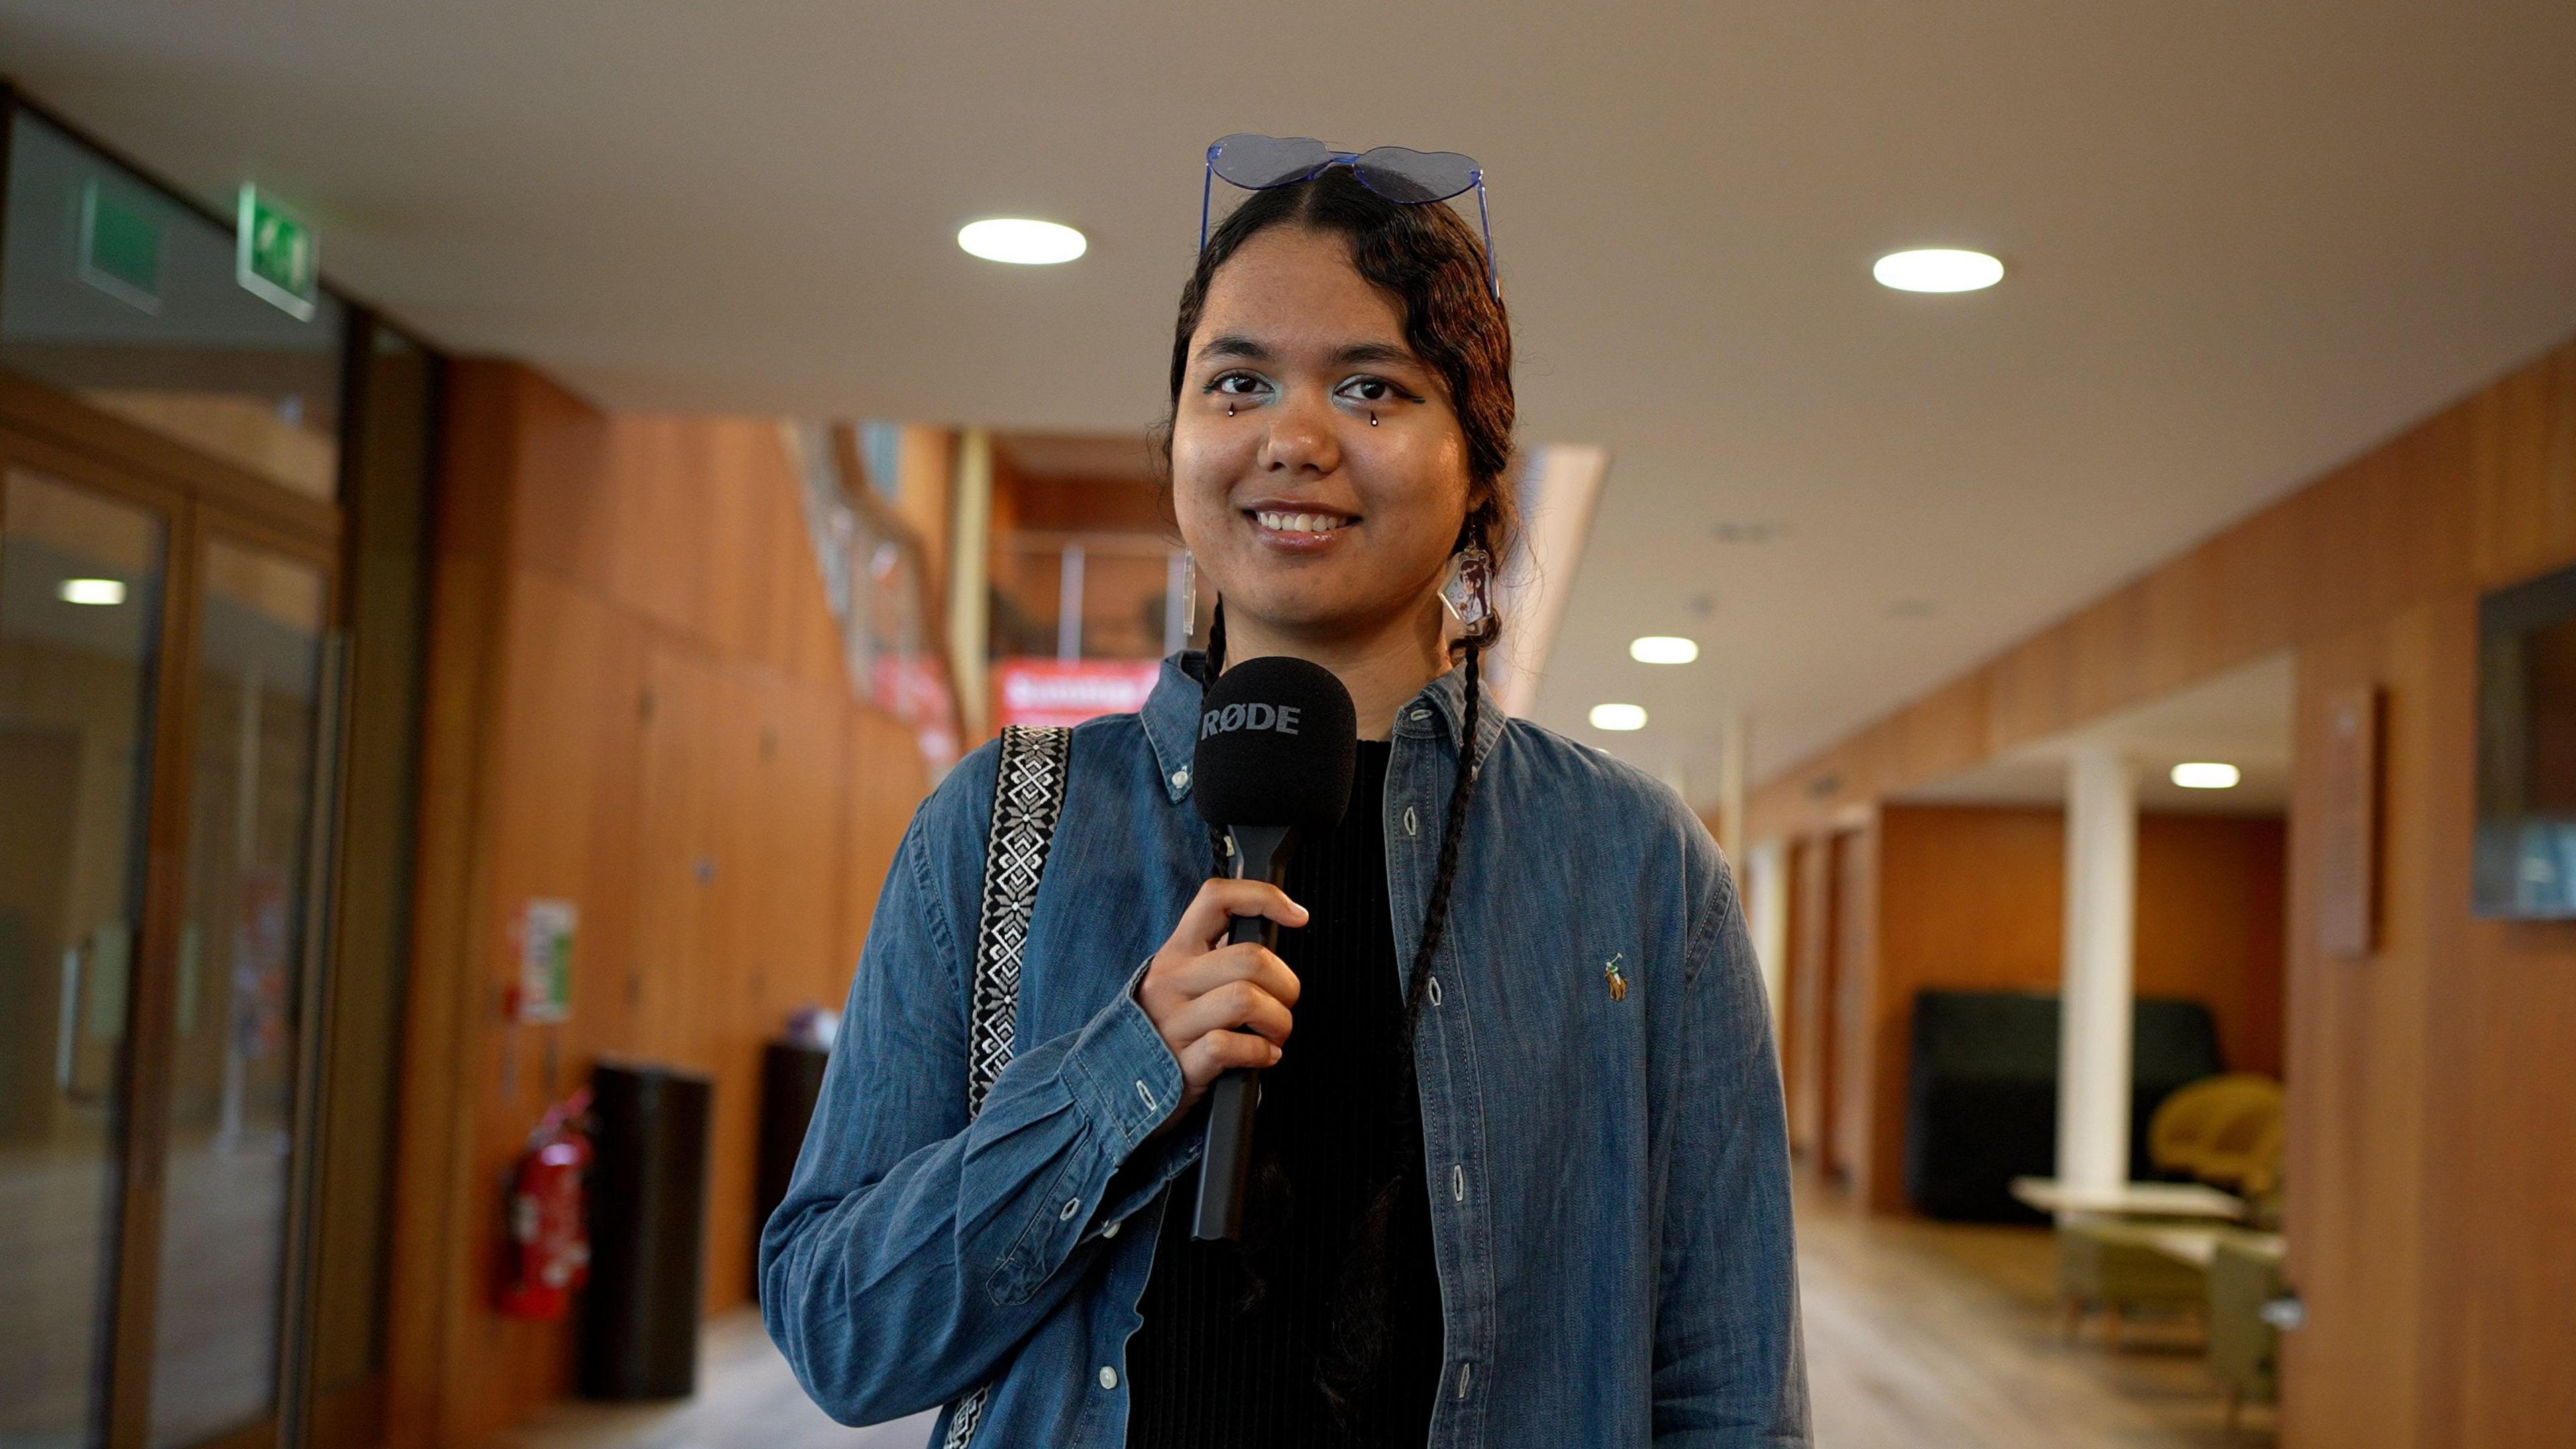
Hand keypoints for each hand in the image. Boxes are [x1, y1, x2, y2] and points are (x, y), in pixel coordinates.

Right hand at [1136, 878, 1306, 1120]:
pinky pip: (1230, 1045)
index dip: (1263, 896)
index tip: (1297, 917)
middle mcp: (1172, 979)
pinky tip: (1262, 1056)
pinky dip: (1260, 1052)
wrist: (1124, 1082)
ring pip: (1245, 1000)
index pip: (1216, 898)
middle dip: (1286, 984)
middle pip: (1250, 958)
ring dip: (1278, 1021)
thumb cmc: (1173, 1026)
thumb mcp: (1187, 980)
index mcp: (1178, 950)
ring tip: (1274, 1034)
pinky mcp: (1181, 1062)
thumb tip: (1269, 919)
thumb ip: (1220, 953)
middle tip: (1284, 1004)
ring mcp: (1174, 1021)